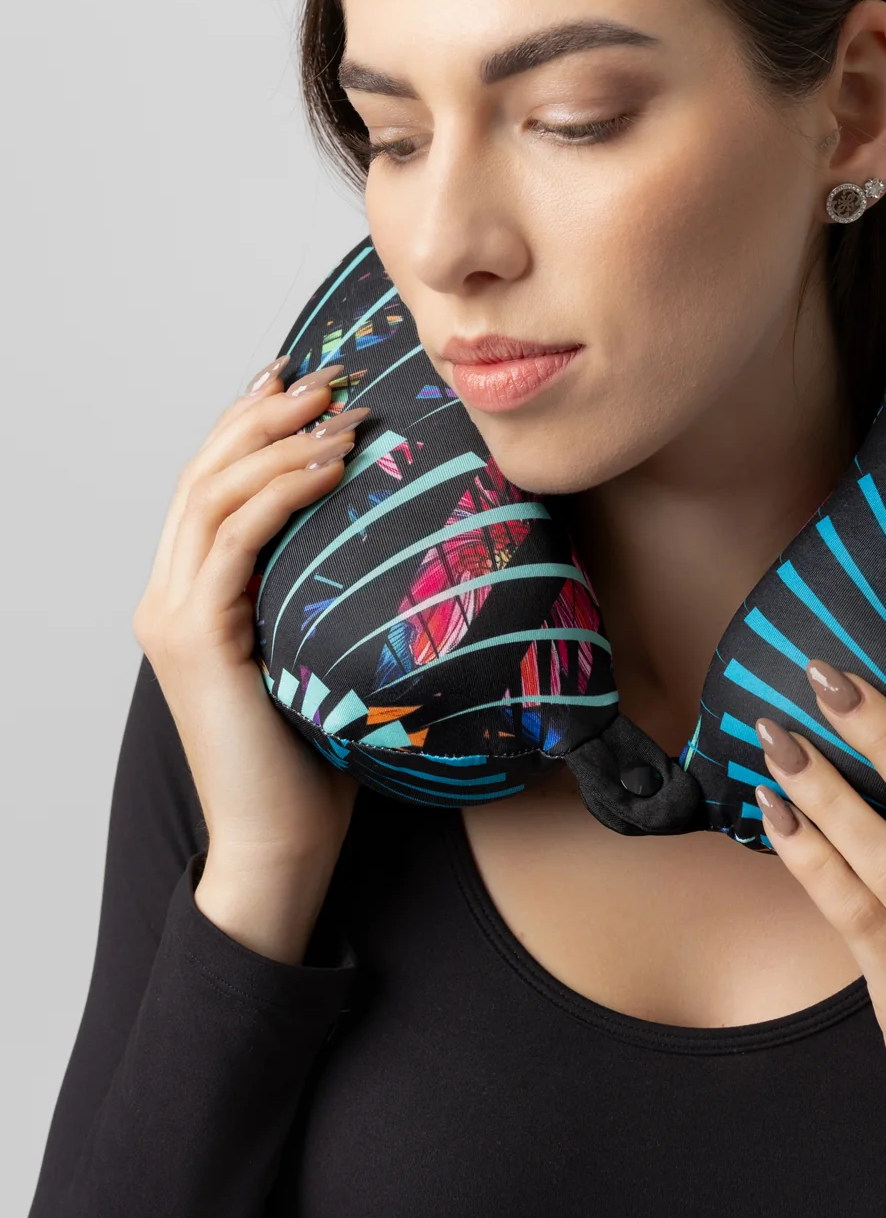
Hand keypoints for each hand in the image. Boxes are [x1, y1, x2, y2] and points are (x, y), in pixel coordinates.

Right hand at [132, 355, 370, 880]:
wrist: (280, 843)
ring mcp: (172, 615)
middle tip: (331, 374)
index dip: (249, 421)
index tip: (302, 377)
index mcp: (188, 596)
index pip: (208, 484)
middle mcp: (166, 596)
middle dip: (266, 412)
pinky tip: (330, 466)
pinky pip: (236, 540)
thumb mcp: (320, 650)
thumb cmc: (314, 757)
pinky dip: (281, 491)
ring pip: (213, 494)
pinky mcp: (196, 638)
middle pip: (204, 472)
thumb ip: (321, 594)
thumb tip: (387, 537)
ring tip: (340, 409)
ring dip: (280, 440)